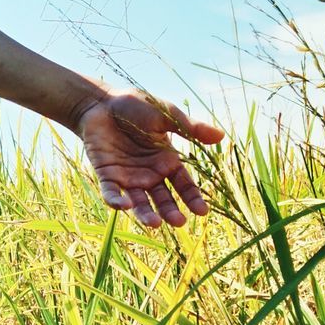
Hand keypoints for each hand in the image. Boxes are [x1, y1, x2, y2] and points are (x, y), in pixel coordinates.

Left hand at [75, 88, 224, 227]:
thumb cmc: (136, 106)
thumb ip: (191, 128)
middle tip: (179, 222)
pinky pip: (111, 192)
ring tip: (154, 223)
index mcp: (166, 161)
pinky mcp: (107, 174)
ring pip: (139, 201)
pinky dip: (116, 200)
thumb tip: (221, 136)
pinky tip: (124, 206)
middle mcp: (149, 174)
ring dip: (146, 213)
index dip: (192, 198)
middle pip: (163, 198)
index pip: (183, 185)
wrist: (103, 101)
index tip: (202, 212)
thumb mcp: (167, 115)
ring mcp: (128, 176)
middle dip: (170, 211)